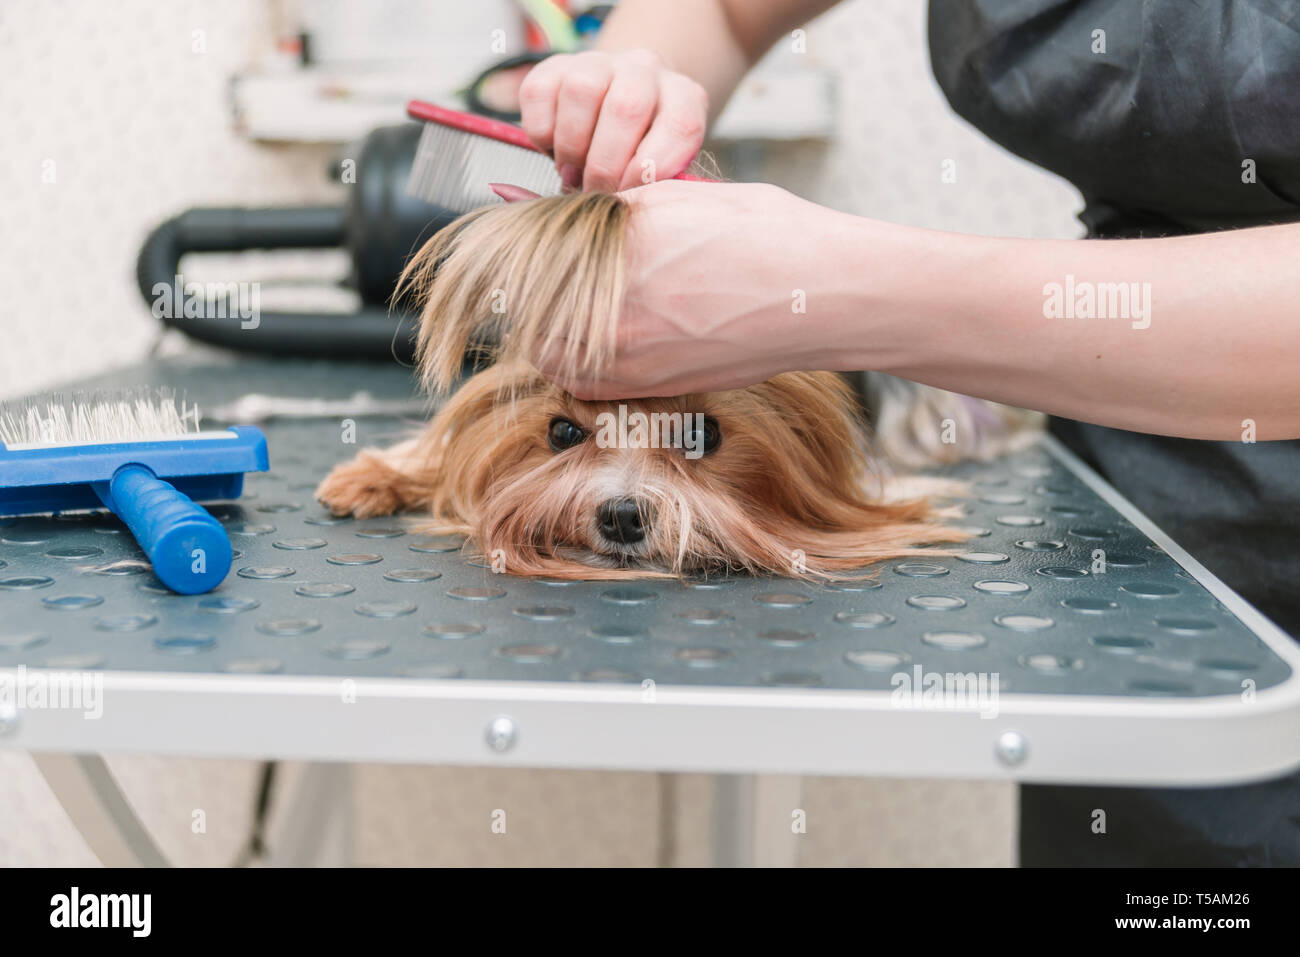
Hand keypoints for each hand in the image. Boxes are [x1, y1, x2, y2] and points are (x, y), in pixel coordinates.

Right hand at [518, 49, 708, 192]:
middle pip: (626, 107)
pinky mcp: (555, 64)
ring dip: (572, 146)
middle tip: (595, 192)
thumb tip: (625, 214)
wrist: (617, 107)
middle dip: (605, 164)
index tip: (629, 198)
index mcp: (684, 96)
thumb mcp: (662, 170)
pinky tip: (554, 146)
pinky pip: (539, 93)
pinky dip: (541, 133)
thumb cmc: (642, 152)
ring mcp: (600, 60)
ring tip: (572, 170)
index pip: (680, 127)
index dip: (651, 171)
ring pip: (582, 90)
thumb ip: (654, 188)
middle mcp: (645, 68)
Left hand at [536, 180, 840, 398]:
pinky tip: (594, 342)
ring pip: (547, 350)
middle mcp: (616, 304)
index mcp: (620, 244)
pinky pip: (583, 383)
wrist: (824, 297)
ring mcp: (632, 353)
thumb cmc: (767, 237)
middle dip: (526, 289)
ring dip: (544, 330)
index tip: (524, 238)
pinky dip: (575, 364)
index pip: (534, 246)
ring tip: (563, 310)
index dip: (522, 241)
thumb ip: (614, 204)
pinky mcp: (651, 386)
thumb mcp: (681, 195)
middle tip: (536, 276)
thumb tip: (556, 204)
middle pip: (529, 304)